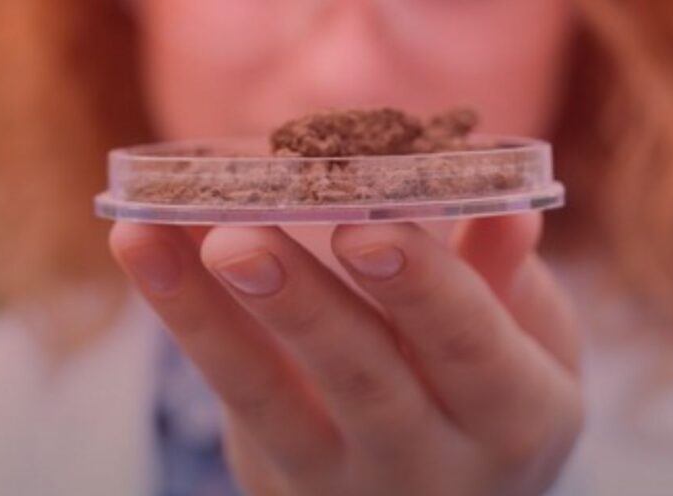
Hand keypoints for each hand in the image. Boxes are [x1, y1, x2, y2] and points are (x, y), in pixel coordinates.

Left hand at [109, 213, 583, 495]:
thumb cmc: (493, 392)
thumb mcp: (530, 344)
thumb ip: (506, 276)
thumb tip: (509, 203)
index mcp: (514, 418)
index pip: (469, 349)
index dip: (423, 288)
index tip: (366, 228)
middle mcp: (428, 464)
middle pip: (361, 382)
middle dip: (298, 305)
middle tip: (239, 239)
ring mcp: (340, 481)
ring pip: (266, 398)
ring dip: (203, 313)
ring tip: (150, 237)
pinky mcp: (273, 476)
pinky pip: (227, 394)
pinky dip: (182, 316)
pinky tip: (142, 246)